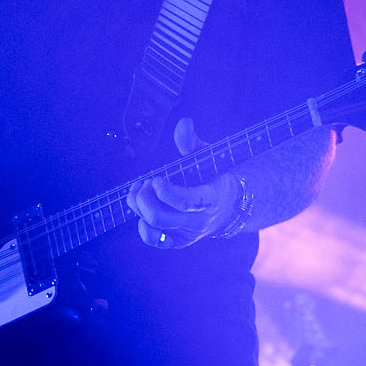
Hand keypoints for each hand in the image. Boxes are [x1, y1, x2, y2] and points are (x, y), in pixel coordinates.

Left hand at [127, 117, 241, 247]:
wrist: (227, 206)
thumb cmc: (213, 176)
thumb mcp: (207, 156)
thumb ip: (192, 142)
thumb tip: (183, 122)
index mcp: (210, 198)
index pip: (184, 202)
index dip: (164, 191)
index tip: (156, 178)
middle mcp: (198, 220)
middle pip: (160, 216)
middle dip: (144, 197)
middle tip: (146, 183)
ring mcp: (187, 234)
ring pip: (153, 225)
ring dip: (138, 206)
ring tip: (141, 190)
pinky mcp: (178, 242)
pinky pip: (154, 240)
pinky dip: (142, 227)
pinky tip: (142, 211)